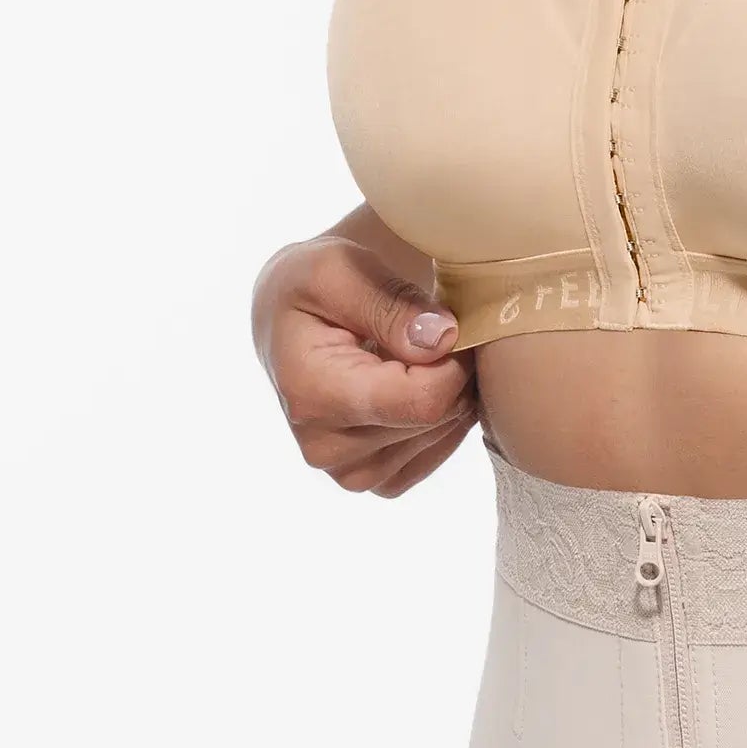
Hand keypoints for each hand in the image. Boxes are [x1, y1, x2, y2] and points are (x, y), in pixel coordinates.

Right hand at [251, 234, 478, 497]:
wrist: (290, 320)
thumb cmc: (311, 286)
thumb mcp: (338, 269)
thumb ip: (391, 303)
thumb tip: (442, 340)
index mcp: (313, 395)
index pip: (423, 400)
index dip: (456, 360)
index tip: (451, 322)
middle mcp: (325, 448)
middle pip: (437, 418)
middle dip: (455, 370)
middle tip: (437, 331)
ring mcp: (348, 471)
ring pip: (442, 435)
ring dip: (452, 392)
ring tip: (421, 353)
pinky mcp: (372, 478)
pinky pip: (436, 454)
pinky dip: (444, 418)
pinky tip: (422, 381)